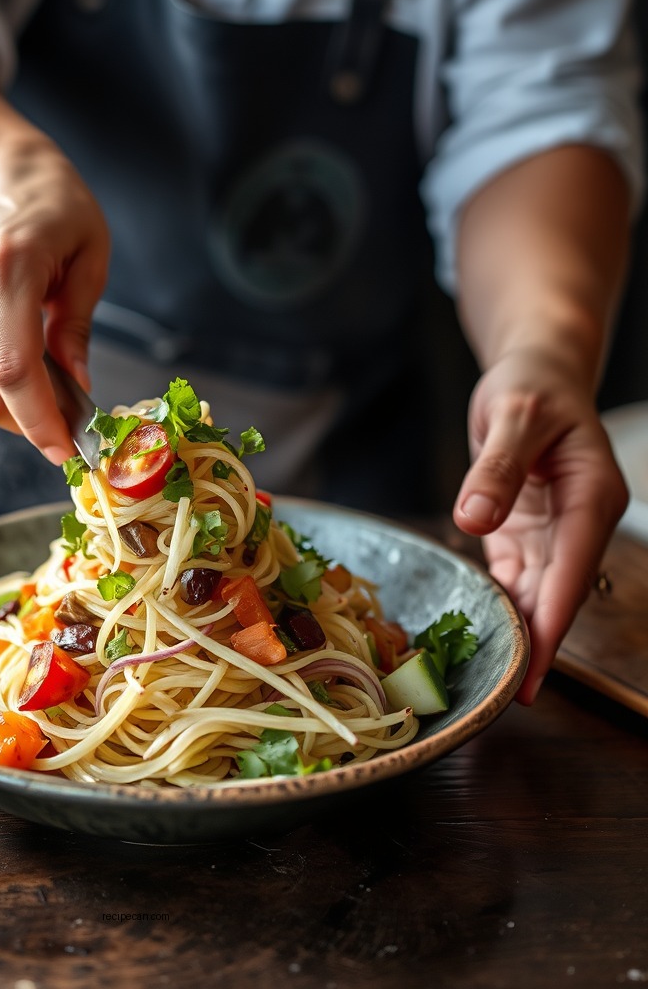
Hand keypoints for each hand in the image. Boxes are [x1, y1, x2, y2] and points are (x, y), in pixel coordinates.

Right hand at [0, 135, 109, 464]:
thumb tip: (76, 389)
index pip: (13, 370)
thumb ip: (78, 327)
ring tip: (41, 375)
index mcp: (6, 267)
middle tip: (66, 419)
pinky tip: (3, 349)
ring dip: (9, 404)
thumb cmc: (53, 212)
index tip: (66, 450)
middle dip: (30, 421)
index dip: (40, 422)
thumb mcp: (90, 257)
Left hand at [452, 348, 627, 704]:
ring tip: (498, 678)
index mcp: (593, 495)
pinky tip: (484, 632)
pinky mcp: (524, 531)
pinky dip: (502, 603)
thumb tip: (475, 518)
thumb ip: (497, 468)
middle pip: (558, 592)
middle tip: (515, 693)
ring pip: (538, 591)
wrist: (534, 374)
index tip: (537, 666)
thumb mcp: (513, 417)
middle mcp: (579, 521)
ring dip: (521, 631)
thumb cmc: (532, 388)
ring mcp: (553, 530)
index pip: (572, 569)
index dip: (553, 619)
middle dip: (539, 642)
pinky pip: (515, 575)